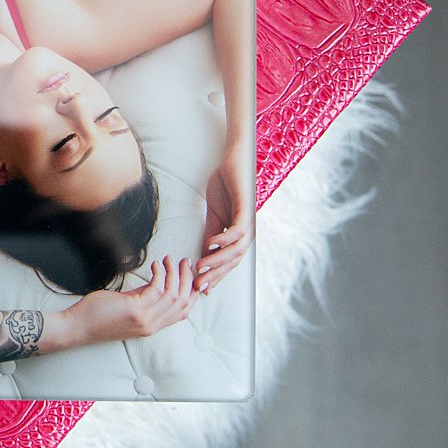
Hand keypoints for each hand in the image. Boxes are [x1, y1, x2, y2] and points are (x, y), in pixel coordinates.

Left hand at [67, 257, 198, 344]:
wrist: (79, 327)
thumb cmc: (99, 316)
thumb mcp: (129, 307)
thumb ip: (144, 297)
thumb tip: (158, 281)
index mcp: (152, 326)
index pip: (183, 312)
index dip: (191, 292)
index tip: (191, 275)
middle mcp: (151, 325)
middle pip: (182, 301)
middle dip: (186, 278)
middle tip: (184, 262)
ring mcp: (144, 319)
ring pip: (173, 294)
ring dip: (174, 273)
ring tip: (169, 260)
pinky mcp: (135, 310)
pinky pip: (156, 289)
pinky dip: (160, 274)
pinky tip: (155, 265)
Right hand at [195, 143, 253, 295]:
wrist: (234, 159)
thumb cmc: (225, 184)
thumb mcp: (215, 215)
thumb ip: (212, 234)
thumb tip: (204, 255)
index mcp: (239, 233)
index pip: (229, 261)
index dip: (216, 275)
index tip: (200, 288)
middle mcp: (247, 230)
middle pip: (234, 260)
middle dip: (216, 274)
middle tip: (198, 285)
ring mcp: (248, 220)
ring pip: (237, 249)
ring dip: (219, 260)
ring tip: (201, 267)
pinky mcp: (247, 207)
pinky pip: (238, 229)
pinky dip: (225, 239)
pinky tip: (212, 244)